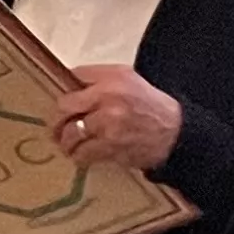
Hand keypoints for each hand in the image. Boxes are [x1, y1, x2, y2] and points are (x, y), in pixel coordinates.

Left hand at [49, 65, 182, 174]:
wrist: (177, 133)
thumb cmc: (151, 106)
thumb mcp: (129, 80)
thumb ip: (100, 79)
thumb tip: (70, 84)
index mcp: (112, 77)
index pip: (74, 76)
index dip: (65, 89)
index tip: (62, 102)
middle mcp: (107, 97)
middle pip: (65, 106)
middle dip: (58, 119)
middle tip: (56, 128)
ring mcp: (108, 123)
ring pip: (70, 133)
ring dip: (65, 141)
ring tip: (66, 144)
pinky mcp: (111, 146)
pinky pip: (83, 153)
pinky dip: (79, 156)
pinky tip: (80, 156)